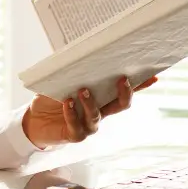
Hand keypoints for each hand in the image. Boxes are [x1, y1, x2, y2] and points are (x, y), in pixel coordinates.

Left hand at [22, 75, 157, 147]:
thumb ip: (74, 73)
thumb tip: (79, 53)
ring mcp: (88, 126)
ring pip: (97, 117)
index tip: (153, 76)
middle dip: (125, 93)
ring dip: (91, 103)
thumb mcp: (63, 82)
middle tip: (122, 79)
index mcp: (101, 99)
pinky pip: (77, 127)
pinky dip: (72, 114)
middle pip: (120, 106)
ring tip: (82, 90)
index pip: (123, 92)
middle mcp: (99, 113)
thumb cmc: (51, 99)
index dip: (139, 86)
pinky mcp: (74, 135)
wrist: (34, 120)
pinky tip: (67, 103)